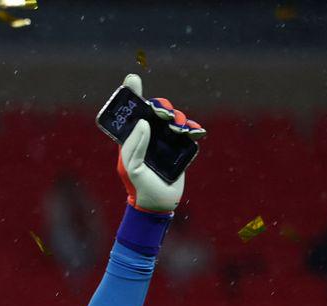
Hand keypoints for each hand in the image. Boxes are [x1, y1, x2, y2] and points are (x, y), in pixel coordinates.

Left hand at [115, 74, 200, 213]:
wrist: (159, 205)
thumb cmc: (139, 187)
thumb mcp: (132, 167)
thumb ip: (134, 146)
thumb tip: (142, 123)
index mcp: (132, 138)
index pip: (131, 113)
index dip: (132, 95)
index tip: (133, 79)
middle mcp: (149, 136)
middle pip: (156, 110)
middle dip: (161, 107)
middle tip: (163, 115)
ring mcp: (166, 141)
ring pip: (175, 118)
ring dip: (178, 118)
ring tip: (178, 129)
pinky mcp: (181, 147)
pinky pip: (189, 130)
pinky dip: (193, 127)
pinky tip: (194, 132)